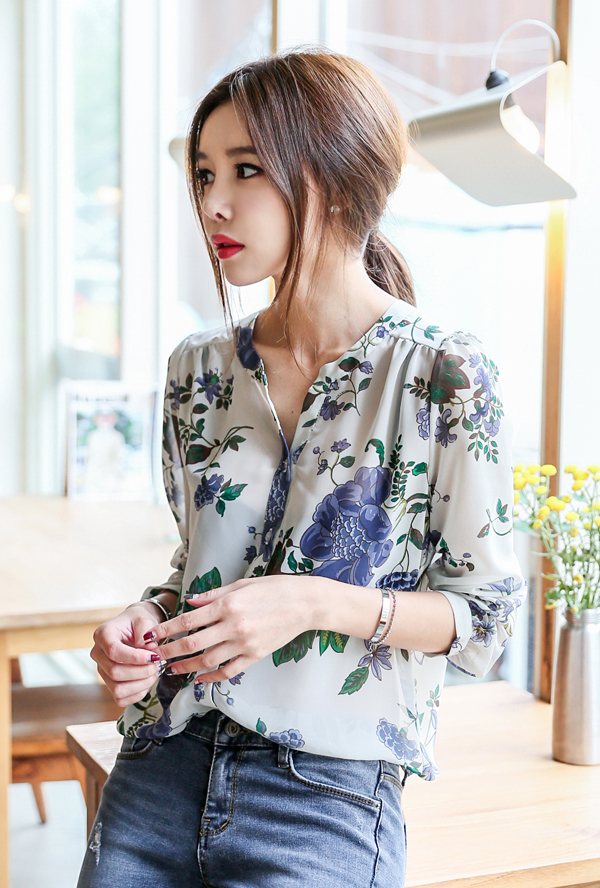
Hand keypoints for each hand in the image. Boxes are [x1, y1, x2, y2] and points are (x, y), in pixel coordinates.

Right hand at [91, 603, 167, 706]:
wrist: (134, 627)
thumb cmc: (138, 621)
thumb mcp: (144, 619)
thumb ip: (146, 633)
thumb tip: (149, 651)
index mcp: (103, 634)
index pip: (114, 651)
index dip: (135, 658)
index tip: (154, 656)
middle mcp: (98, 653)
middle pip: (115, 672)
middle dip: (141, 672)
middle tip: (158, 664)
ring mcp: (102, 670)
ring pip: (117, 689)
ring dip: (141, 684)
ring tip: (155, 672)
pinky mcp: (109, 683)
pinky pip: (120, 698)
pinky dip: (137, 693)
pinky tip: (148, 681)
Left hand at [142, 575, 319, 684]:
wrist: (305, 603)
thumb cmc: (273, 589)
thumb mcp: (241, 584)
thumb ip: (213, 595)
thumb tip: (190, 602)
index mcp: (228, 605)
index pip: (189, 620)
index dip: (167, 629)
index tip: (153, 635)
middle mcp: (233, 626)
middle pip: (193, 643)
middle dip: (171, 651)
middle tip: (156, 656)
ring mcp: (245, 643)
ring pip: (208, 661)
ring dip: (187, 667)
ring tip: (174, 669)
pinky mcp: (256, 655)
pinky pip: (229, 670)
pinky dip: (212, 677)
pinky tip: (201, 679)